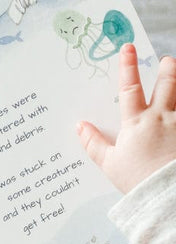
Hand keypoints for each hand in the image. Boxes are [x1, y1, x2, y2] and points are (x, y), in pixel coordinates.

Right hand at [77, 44, 175, 193]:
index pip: (130, 88)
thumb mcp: (109, 164)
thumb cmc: (137, 180)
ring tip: (175, 77)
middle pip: (167, 84)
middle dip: (167, 69)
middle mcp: (161, 117)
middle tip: (166, 61)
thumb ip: (93, 144)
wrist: (167, 193)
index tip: (128, 48)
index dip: (128, 67)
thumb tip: (79, 126)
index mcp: (136, 123)